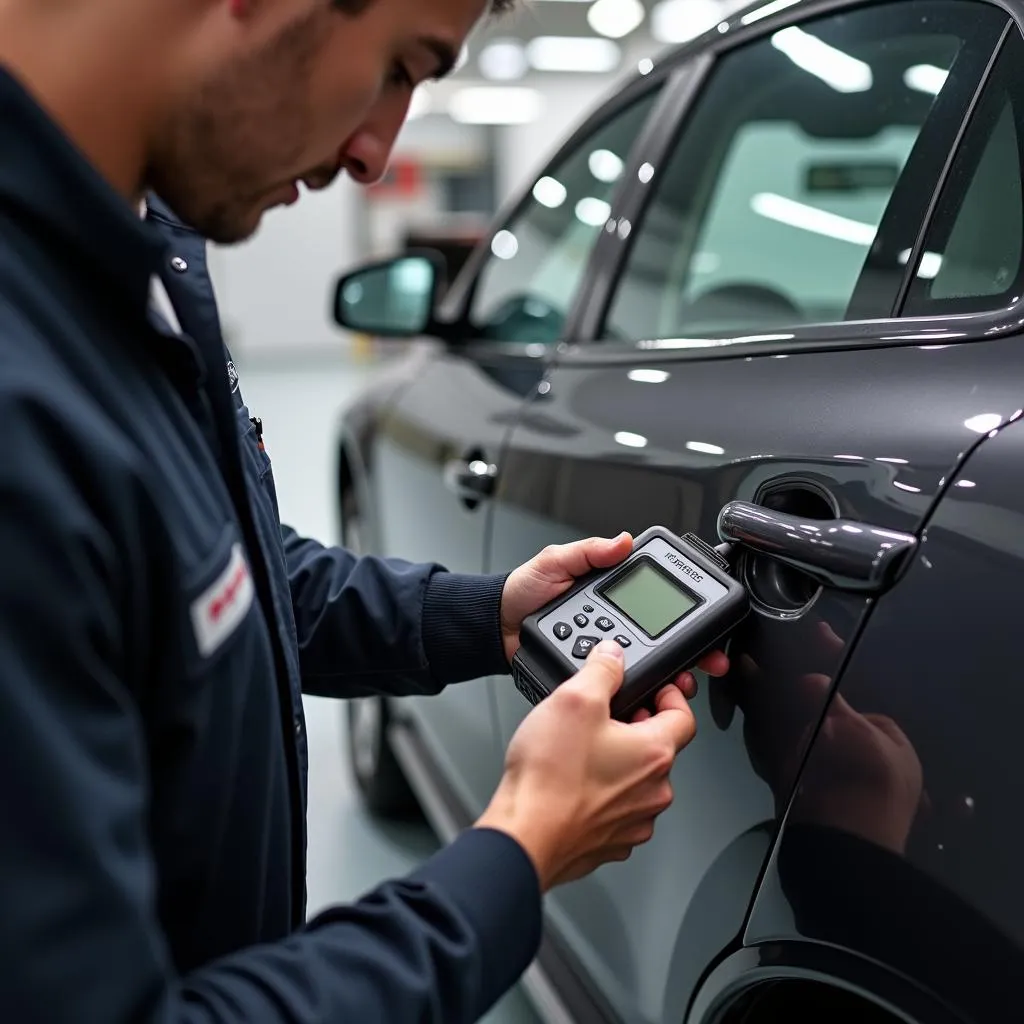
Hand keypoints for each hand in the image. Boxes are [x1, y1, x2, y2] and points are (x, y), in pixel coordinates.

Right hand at [475, 639, 704, 890]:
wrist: (523, 835)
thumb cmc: (549, 776)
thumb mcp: (574, 699)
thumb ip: (602, 670)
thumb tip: (613, 656)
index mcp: (654, 753)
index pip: (684, 717)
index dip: (671, 696)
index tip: (656, 689)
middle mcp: (653, 792)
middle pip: (658, 749)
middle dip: (635, 728)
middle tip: (603, 717)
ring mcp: (633, 822)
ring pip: (636, 781)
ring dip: (617, 763)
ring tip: (580, 751)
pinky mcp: (609, 842)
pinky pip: (615, 810)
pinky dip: (599, 795)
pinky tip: (570, 783)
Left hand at [499, 532, 728, 705]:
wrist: (496, 628)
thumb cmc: (522, 591)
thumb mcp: (555, 561)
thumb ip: (588, 552)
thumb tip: (621, 541)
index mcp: (612, 591)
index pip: (658, 598)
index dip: (687, 610)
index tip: (708, 623)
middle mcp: (615, 620)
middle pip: (665, 637)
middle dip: (692, 650)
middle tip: (708, 661)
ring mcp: (607, 650)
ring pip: (650, 665)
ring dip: (671, 674)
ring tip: (682, 680)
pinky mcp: (594, 674)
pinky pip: (621, 683)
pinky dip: (640, 690)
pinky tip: (651, 694)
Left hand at [500, 532, 634, 663]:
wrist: (499, 626)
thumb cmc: (521, 589)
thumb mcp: (553, 560)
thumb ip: (587, 551)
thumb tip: (623, 541)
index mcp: (597, 576)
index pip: (631, 576)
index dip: (644, 582)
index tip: (654, 586)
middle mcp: (600, 604)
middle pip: (631, 610)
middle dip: (629, 615)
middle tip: (615, 614)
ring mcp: (593, 630)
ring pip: (620, 637)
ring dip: (615, 639)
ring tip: (606, 635)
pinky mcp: (585, 653)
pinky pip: (601, 657)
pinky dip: (601, 657)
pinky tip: (600, 655)